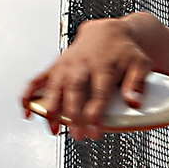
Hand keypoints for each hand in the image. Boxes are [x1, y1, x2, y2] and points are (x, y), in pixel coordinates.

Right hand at [19, 19, 152, 140]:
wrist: (107, 32)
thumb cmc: (125, 52)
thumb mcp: (140, 64)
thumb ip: (138, 83)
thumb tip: (135, 102)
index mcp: (104, 65)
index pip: (99, 92)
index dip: (96, 113)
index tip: (95, 132)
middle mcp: (81, 65)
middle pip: (75, 91)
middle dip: (74, 115)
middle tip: (78, 135)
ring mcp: (66, 66)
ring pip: (55, 88)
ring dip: (52, 110)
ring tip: (54, 130)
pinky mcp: (55, 67)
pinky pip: (37, 80)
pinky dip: (29, 95)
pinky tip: (28, 113)